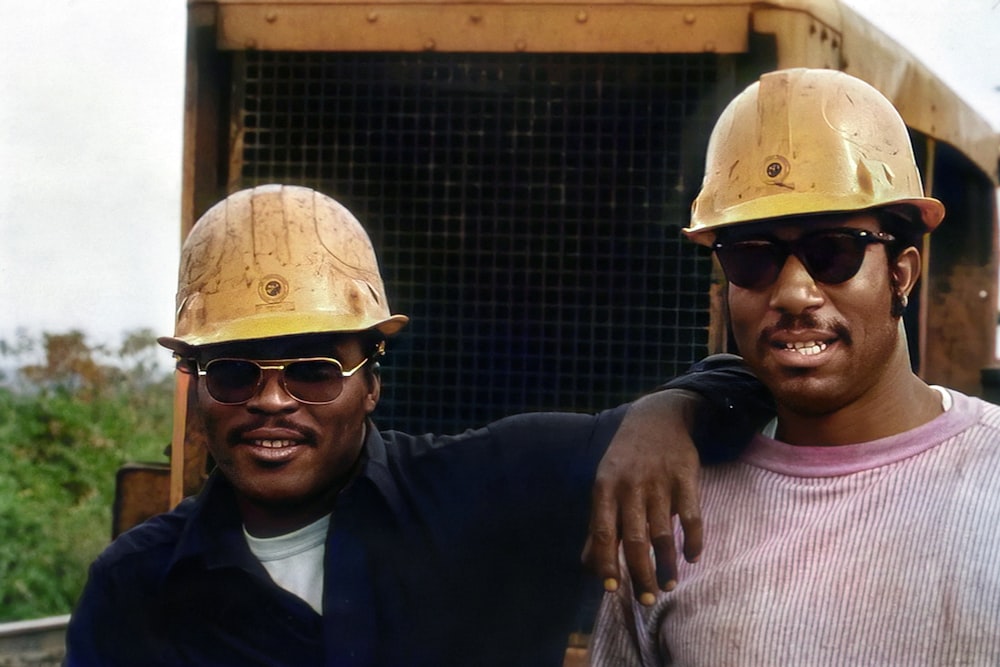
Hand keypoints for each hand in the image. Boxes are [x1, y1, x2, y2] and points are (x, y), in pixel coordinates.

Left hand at [581, 389, 702, 604]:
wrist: (657, 417)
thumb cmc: (625, 460)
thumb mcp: (605, 485)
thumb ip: (598, 525)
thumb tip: (588, 567)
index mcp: (605, 488)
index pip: (602, 532)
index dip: (606, 562)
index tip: (612, 588)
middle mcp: (630, 486)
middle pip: (633, 539)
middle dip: (640, 574)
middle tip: (646, 599)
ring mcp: (659, 481)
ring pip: (662, 533)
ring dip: (666, 565)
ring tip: (668, 585)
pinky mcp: (686, 477)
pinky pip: (692, 516)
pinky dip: (693, 541)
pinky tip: (692, 558)